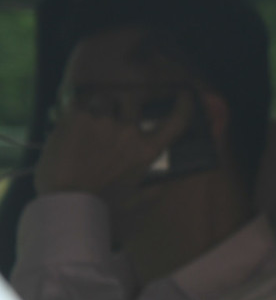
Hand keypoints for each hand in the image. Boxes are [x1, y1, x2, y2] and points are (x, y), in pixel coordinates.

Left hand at [35, 91, 192, 200]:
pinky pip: (80, 102)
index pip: (175, 122)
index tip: (185, 95)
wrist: (66, 199)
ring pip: (105, 98)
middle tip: (115, 110)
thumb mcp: (134, 200)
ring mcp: (104, 121)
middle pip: (133, 98)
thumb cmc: (101, 204)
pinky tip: (70, 124)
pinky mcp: (78, 116)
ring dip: (100, 106)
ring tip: (89, 120)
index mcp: (146, 150)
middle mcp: (129, 132)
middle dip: (125, 102)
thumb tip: (162, 186)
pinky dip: (76, 110)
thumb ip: (152, 192)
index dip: (184, 106)